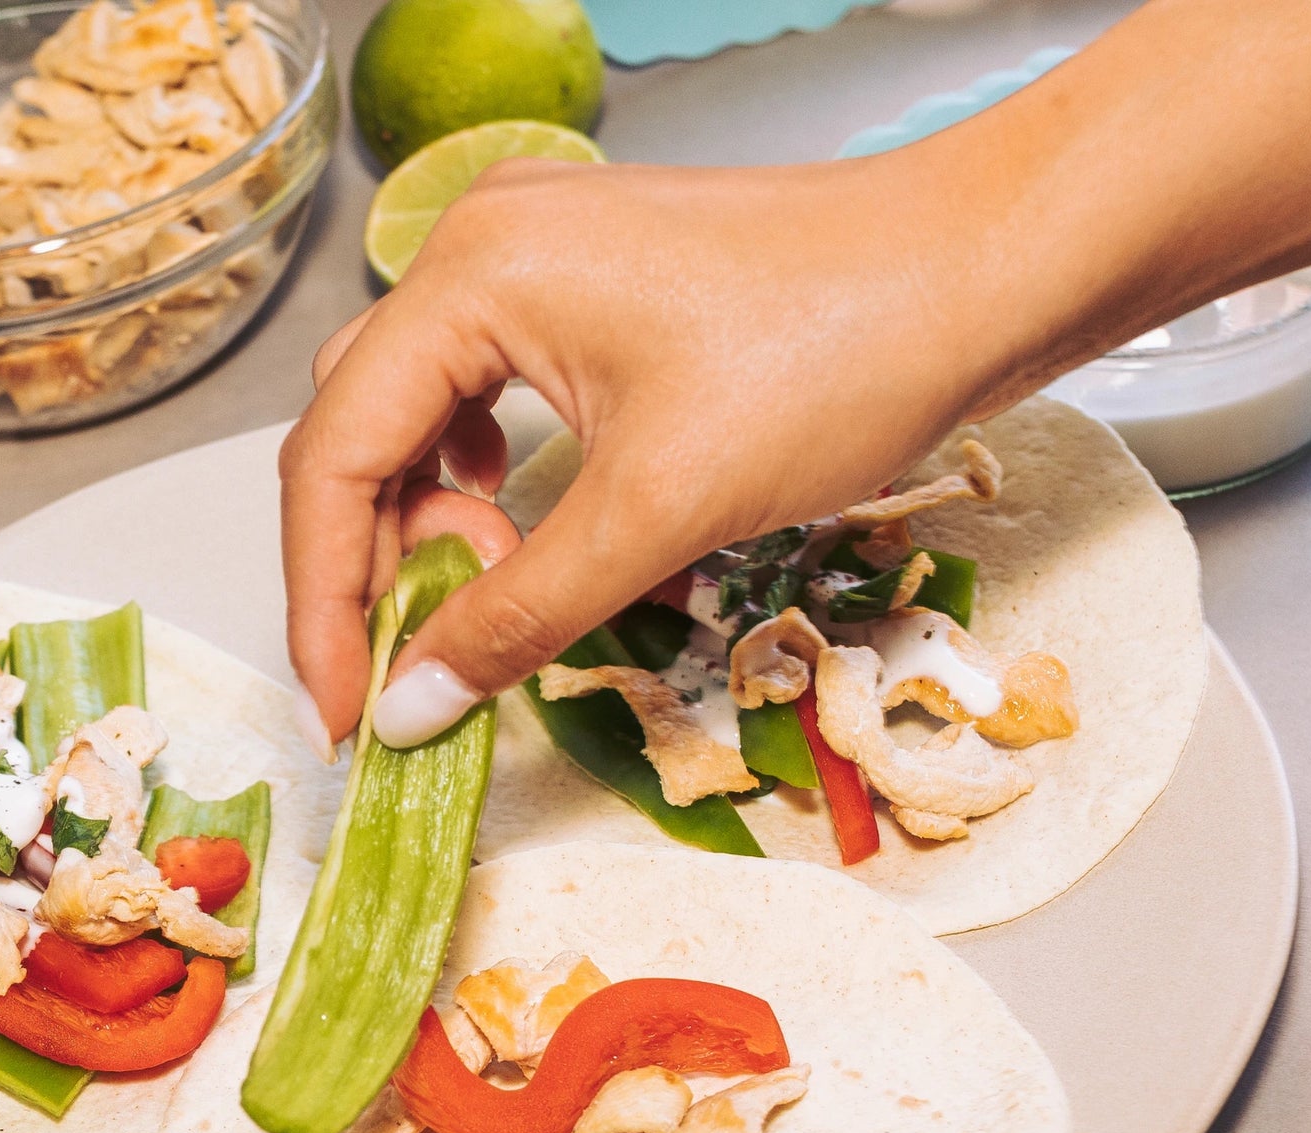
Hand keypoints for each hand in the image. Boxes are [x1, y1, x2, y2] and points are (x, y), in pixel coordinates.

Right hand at [280, 147, 1048, 747]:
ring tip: (495, 591)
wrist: (985, 272)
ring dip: (437, 521)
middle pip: (361, 429)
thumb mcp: (660, 512)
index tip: (346, 710)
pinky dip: (493, 474)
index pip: (333, 454)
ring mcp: (542, 254)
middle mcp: (487, 244)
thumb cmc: (842, 353)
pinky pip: (493, 388)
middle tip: (421, 670)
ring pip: (424, 412)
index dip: (325, 599)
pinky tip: (532, 525)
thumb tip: (411, 704)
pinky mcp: (597, 283)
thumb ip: (516, 615)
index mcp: (475, 275)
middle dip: (377, 563)